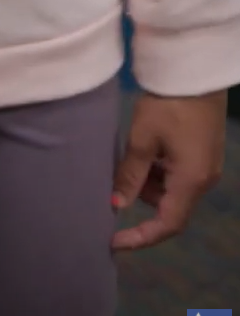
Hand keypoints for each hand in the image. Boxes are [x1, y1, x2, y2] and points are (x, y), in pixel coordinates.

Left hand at [111, 91, 226, 249]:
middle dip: (140, 204)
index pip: (168, 224)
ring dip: (146, 186)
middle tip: (111, 193)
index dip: (141, 237)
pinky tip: (139, 157)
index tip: (114, 242)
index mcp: (191, 181)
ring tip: (123, 166)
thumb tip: (116, 204)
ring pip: (171, 191)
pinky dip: (156, 174)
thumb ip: (130, 176)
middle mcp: (203, 179)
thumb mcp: (142, 141)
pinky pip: (177, 176)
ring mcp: (205, 167)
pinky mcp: (202, 154)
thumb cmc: (168, 106)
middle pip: (170, 208)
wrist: (194, 74)